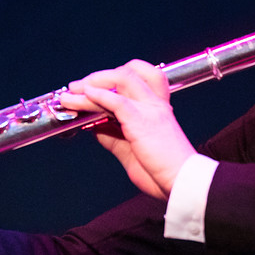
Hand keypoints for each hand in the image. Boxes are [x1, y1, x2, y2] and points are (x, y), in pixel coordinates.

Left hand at [59, 59, 195, 199]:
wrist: (183, 182)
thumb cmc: (164, 171)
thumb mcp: (132, 151)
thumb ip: (114, 137)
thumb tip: (94, 127)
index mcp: (158, 108)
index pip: (142, 75)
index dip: (118, 74)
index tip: (97, 84)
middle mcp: (156, 104)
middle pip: (129, 72)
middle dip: (98, 76)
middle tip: (77, 87)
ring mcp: (150, 109)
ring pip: (120, 81)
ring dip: (91, 84)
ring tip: (71, 93)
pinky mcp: (142, 121)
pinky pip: (117, 100)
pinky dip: (98, 96)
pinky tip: (84, 96)